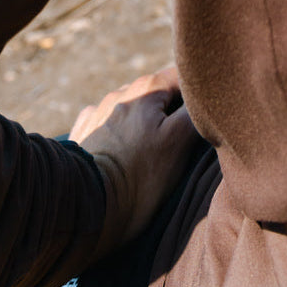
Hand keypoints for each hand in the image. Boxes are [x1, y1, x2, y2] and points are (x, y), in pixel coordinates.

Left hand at [70, 66, 198, 255]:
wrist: (84, 209)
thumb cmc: (139, 177)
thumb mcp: (180, 141)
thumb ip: (195, 112)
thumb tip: (206, 96)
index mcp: (147, 89)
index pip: (183, 77)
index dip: (197, 96)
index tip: (203, 118)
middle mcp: (120, 93)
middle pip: (157, 94)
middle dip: (169, 110)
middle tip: (178, 142)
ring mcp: (97, 113)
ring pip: (132, 109)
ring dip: (143, 122)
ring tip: (147, 153)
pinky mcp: (80, 135)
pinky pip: (106, 125)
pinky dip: (117, 134)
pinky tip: (120, 155)